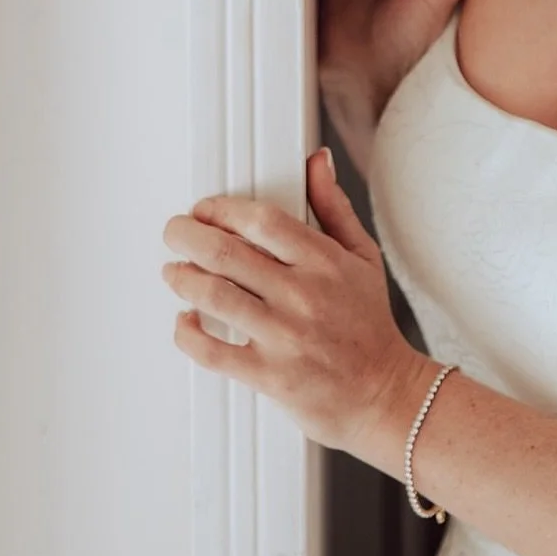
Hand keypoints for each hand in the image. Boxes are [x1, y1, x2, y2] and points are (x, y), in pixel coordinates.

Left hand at [162, 147, 429, 464]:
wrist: (383, 395)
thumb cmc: (368, 325)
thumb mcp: (362, 256)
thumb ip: (334, 207)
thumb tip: (318, 161)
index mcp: (325, 262)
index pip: (262, 220)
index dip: (222, 209)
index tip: (206, 209)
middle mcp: (303, 295)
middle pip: (225, 252)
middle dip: (185, 235)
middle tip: (174, 232)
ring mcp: (283, 336)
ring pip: (213, 296)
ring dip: (181, 278)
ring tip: (173, 271)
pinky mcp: (268, 375)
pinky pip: (211, 351)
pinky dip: (187, 333)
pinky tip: (185, 321)